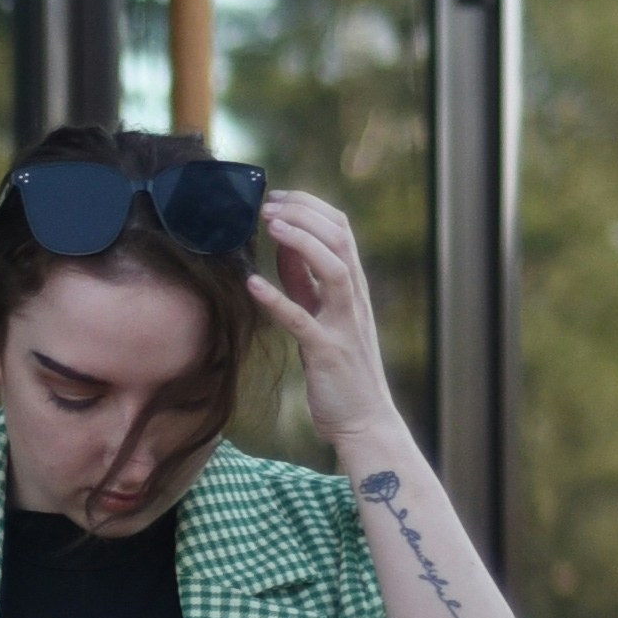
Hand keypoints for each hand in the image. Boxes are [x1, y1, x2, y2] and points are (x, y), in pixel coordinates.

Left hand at [246, 189, 399, 455]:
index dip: (310, 207)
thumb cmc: (341, 369)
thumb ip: (307, 281)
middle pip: (341, 239)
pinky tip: (252, 284)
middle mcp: (354, 300)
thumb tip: (285, 244)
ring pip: (335, 269)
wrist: (365, 421)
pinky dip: (278, 300)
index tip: (278, 196)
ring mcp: (344, 325)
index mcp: (353, 289)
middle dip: (305, 214)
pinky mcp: (328, 353)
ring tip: (270, 224)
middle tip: (268, 203)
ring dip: (302, 242)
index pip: (341, 230)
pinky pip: (303, 321)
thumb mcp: (324, 315)